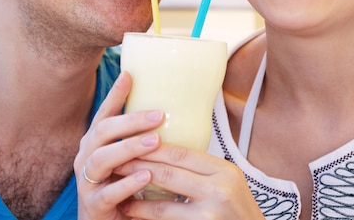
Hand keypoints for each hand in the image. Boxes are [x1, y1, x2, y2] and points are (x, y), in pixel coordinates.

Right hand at [74, 71, 164, 219]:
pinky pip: (107, 193)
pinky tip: (146, 176)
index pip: (105, 114)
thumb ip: (140, 137)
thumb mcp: (130, 158)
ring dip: (129, 148)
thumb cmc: (122, 186)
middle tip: (159, 115)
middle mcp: (87, 158)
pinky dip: (127, 183)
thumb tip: (166, 110)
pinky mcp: (93, 206)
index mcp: (96, 144)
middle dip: (130, 121)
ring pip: (101, 159)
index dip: (115, 95)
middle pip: (103, 131)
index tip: (129, 74)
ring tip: (155, 142)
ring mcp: (87, 182)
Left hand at [114, 143, 265, 219]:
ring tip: (116, 189)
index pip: (182, 153)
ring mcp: (210, 215)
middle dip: (138, 166)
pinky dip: (144, 218)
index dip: (153, 148)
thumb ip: (204, 170)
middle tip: (116, 161)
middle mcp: (220, 190)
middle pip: (169, 173)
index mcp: (225, 171)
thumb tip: (168, 151)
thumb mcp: (229, 183)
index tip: (132, 142)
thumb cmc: (237, 212)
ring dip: (134, 197)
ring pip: (161, 204)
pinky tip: (130, 212)